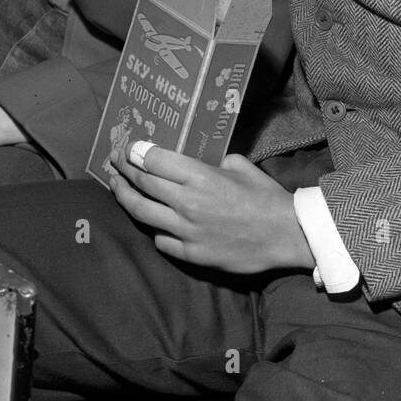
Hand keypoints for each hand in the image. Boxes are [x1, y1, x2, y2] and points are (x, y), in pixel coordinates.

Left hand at [109, 145, 313, 273]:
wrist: (286, 235)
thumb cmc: (266, 197)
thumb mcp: (240, 166)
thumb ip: (213, 161)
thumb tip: (199, 162)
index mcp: (199, 176)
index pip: (154, 159)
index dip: (136, 151)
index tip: (127, 147)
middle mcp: (186, 202)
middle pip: (142, 183)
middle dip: (124, 169)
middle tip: (114, 161)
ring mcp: (186, 230)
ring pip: (141, 212)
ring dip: (124, 197)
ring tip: (116, 187)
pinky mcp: (190, 254)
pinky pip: (160, 240)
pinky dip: (154, 228)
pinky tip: (151, 221)